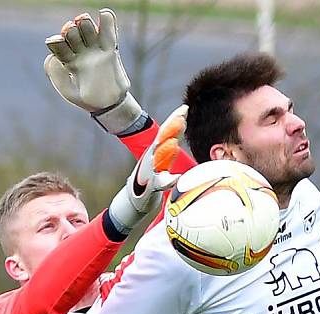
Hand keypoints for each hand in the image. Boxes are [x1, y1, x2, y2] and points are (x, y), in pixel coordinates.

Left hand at [44, 9, 141, 132]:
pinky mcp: (110, 48)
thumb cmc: (87, 99)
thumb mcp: (68, 91)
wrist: (109, 105)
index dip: (57, 40)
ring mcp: (95, 48)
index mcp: (67, 60)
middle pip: (72, 32)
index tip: (58, 41)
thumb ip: (56, 73)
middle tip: (71, 33)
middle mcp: (80, 51)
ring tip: (83, 23)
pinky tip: (104, 15)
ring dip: (84, 23)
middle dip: (70, 30)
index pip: (59, 44)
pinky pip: (108, 28)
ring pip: (87, 27)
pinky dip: (107, 19)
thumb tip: (53, 54)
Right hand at [108, 104, 187, 231]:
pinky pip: (159, 182)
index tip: (184, 109)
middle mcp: (151, 158)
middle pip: (161, 140)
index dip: (174, 119)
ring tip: (174, 144)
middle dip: (171, 128)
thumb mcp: (161, 158)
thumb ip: (170, 144)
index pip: (165, 131)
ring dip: (165, 151)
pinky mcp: (150, 186)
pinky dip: (167, 181)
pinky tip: (175, 179)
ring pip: (157, 159)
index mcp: (155, 150)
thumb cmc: (151, 178)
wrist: (135, 199)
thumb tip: (180, 126)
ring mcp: (149, 171)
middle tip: (182, 117)